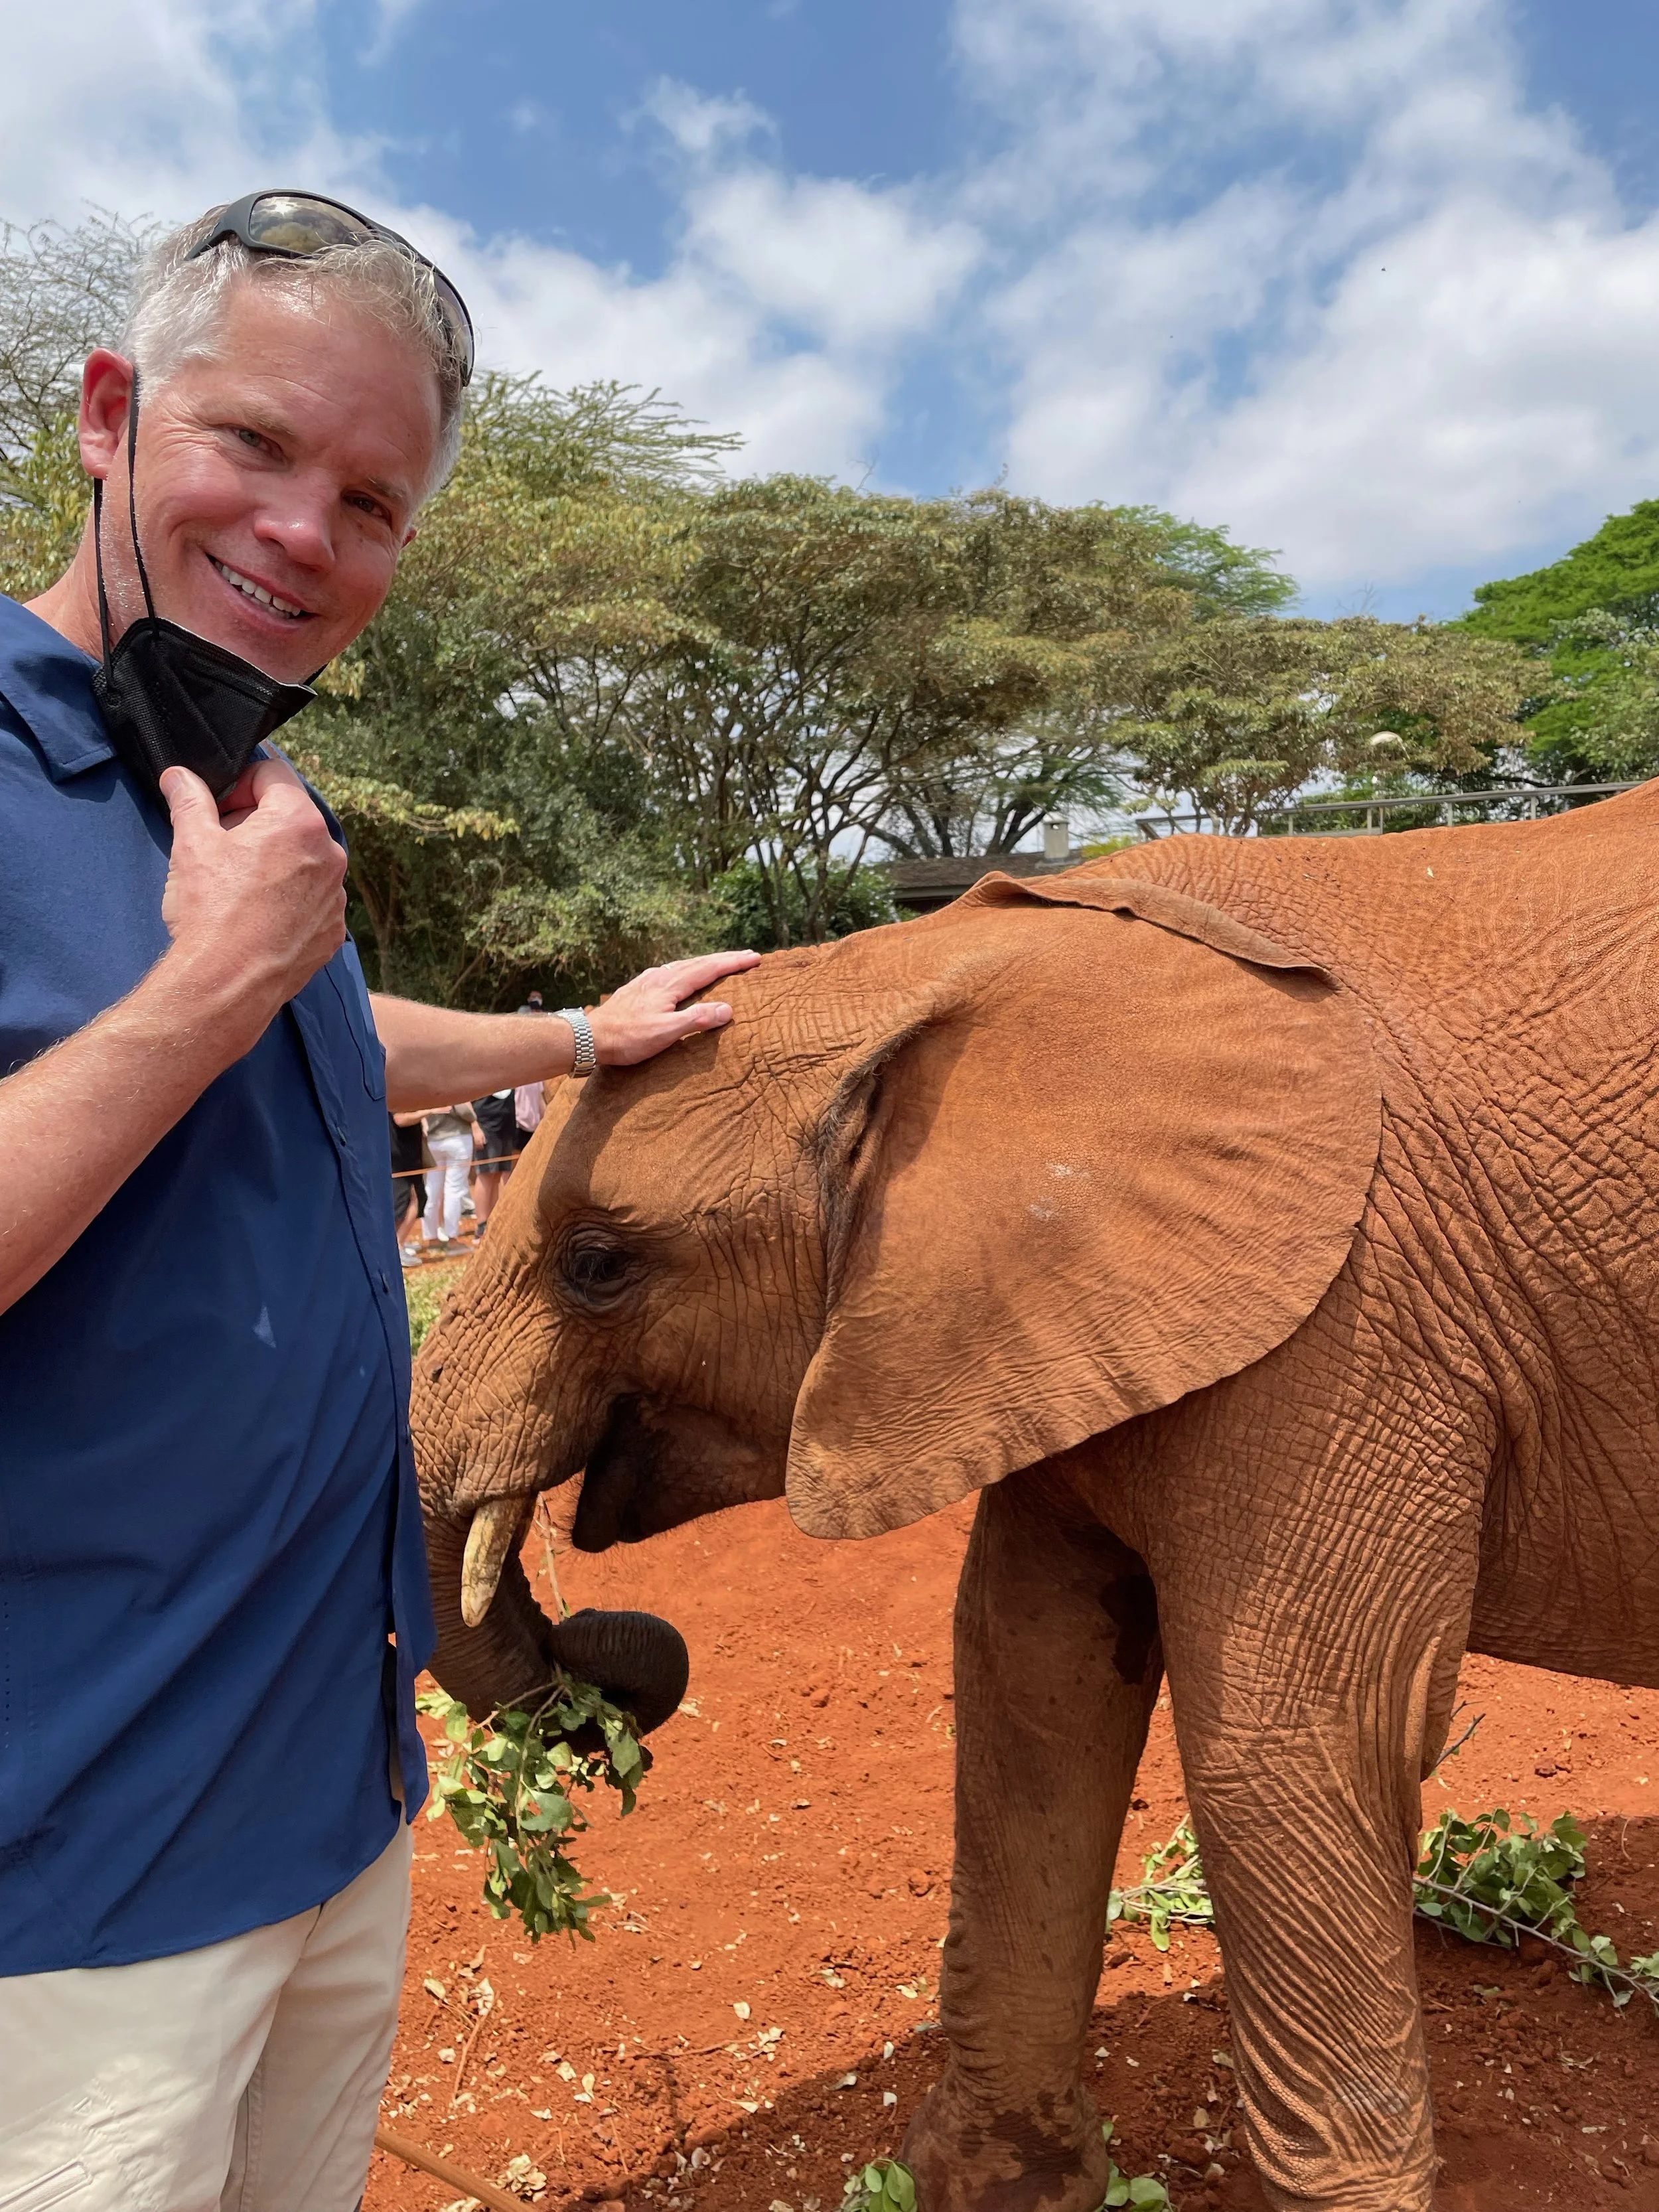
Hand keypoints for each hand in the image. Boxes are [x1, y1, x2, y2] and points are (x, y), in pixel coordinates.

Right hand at [158, 757, 348, 1038]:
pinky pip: (312, 898)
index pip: (273, 775)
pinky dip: (288, 898)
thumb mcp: (192, 844)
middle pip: (291, 817)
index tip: (220, 811)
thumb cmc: (211, 911)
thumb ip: (188, 800)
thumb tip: (179, 776)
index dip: (240, 786)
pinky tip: (257, 916)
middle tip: (222, 850)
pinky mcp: (334, 929)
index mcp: (299, 822)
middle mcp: (330, 854)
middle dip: (255, 824)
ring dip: (274, 861)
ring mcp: (336, 895)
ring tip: (238, 889)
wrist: (228, 982)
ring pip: (303, 858)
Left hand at [587, 949, 760, 1067]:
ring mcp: (647, 981)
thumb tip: (728, 1009)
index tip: (755, 958)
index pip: (709, 968)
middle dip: (724, 959)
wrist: (590, 1037)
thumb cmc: (627, 1038)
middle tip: (747, 956)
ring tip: (719, 963)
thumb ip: (697, 1019)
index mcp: (670, 985)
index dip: (733, 963)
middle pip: (698, 962)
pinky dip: (685, 969)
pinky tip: (680, 974)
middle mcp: (659, 977)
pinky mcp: (637, 988)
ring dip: (705, 962)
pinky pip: (669, 972)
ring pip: (683, 965)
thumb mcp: (666, 1032)